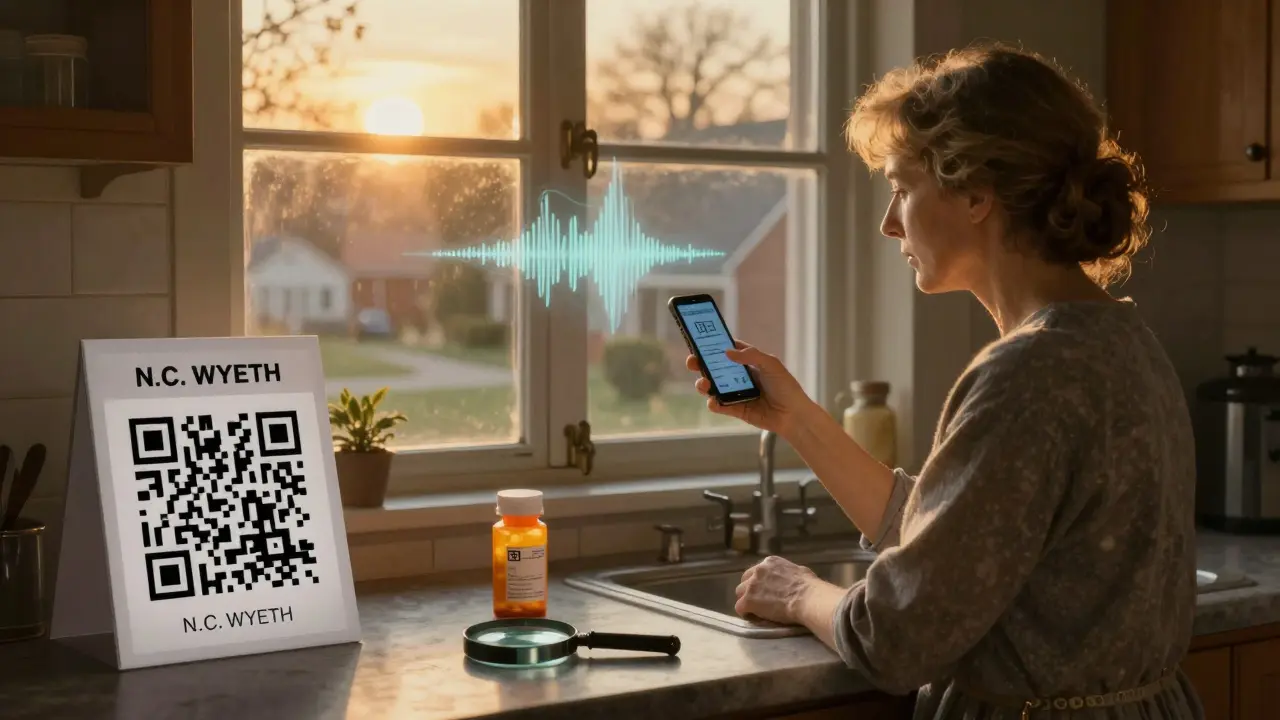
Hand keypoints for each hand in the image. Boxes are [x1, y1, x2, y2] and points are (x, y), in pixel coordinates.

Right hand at [686, 341, 816, 435]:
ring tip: (703, 383)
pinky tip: (713, 401)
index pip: (727, 349)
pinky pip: (720, 405)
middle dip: (700, 363)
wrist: (794, 415)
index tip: (699, 339)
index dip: (713, 344)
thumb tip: (727, 352)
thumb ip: (750, 355)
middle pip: (714, 368)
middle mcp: (740, 376)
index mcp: (748, 362)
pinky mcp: (736, 409)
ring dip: (703, 383)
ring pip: (713, 386)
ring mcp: (736, 393)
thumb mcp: (771, 364)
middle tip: (692, 361)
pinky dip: (713, 403)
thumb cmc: (786, 387)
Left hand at [734, 555, 818, 624]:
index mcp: (770, 562)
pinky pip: (740, 608)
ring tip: (756, 611)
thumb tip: (791, 578)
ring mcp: (751, 585)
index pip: (756, 571)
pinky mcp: (748, 600)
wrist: (807, 599)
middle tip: (759, 602)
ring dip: (746, 601)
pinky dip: (746, 613)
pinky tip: (754, 618)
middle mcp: (758, 570)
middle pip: (745, 581)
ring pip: (739, 593)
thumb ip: (788, 573)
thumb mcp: (799, 571)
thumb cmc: (810, 587)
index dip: (758, 583)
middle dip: (749, 591)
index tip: (764, 592)